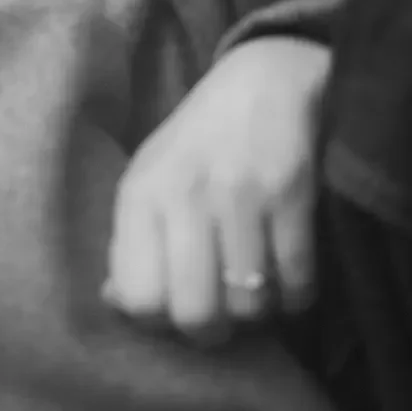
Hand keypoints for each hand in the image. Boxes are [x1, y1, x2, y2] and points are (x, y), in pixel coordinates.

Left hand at [103, 34, 331, 342]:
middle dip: (213, 331)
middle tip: (223, 313)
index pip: (138, 299)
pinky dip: (296, 295)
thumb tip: (115, 304)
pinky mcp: (292, 193)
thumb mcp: (149, 179)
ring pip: (248, 306)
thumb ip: (130, 243)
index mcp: (140, 194)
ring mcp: (239, 194)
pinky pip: (296, 284)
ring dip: (259, 311)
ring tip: (257, 287)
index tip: (177, 308)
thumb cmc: (199, 143)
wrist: (266, 79)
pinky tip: (289, 275)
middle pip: (194, 314)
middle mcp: (183, 195)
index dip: (160, 322)